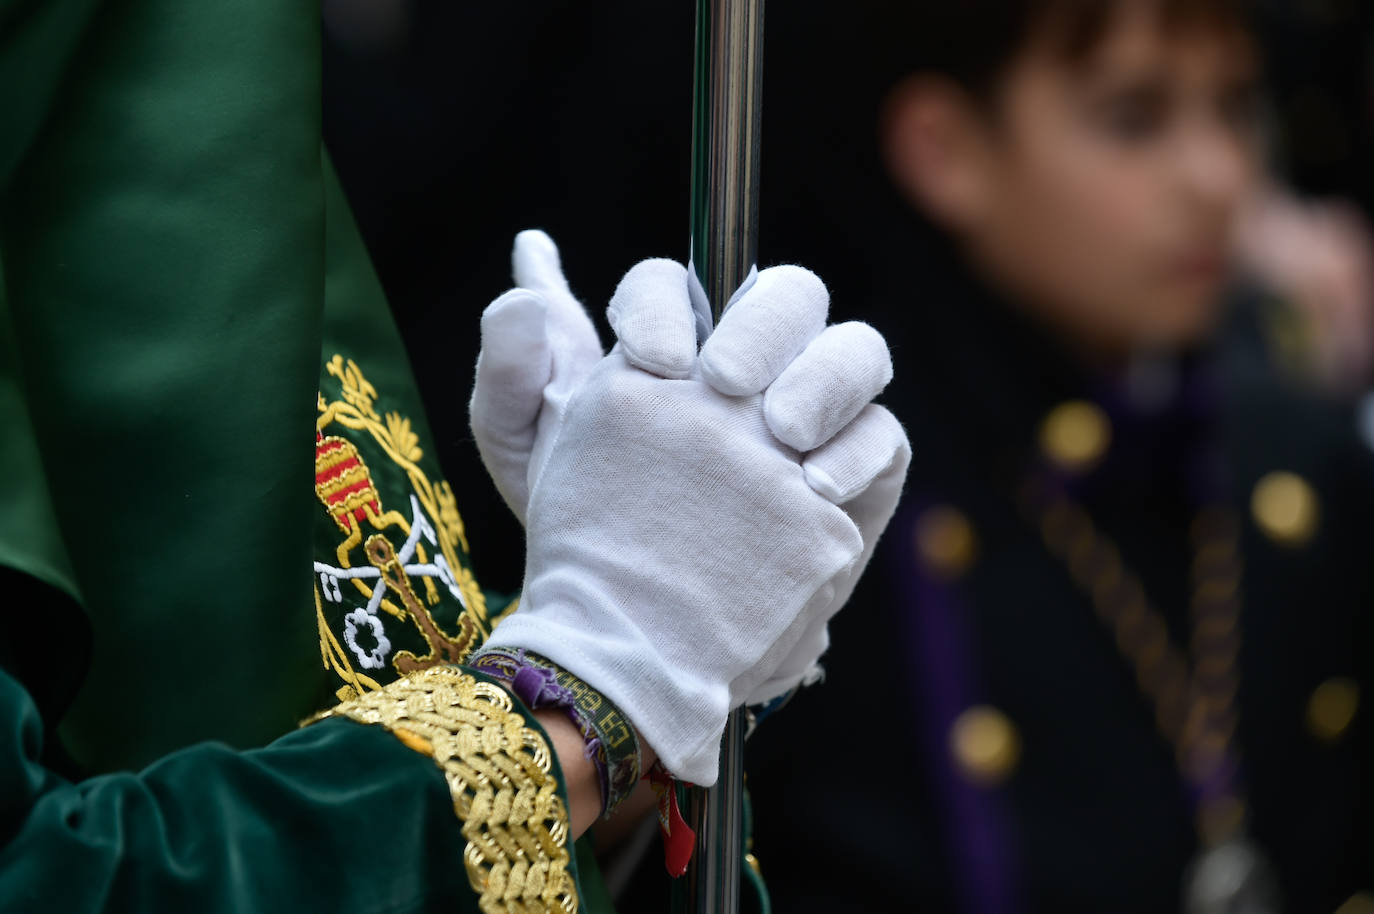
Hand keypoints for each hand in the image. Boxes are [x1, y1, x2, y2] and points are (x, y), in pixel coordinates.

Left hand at [481, 257, 909, 784]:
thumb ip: (515, 362)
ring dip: (825, 376)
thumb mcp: (521, 449)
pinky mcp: (852, 481)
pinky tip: (813, 487)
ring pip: (857, 351)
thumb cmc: (580, 529)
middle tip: (722, 383)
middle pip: (791, 293)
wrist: (639, 633)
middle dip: (764, 324)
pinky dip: (858, 451)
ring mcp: (807, 422)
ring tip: (778, 431)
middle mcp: (748, 370)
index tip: (644, 360)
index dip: (665, 302)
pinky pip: (885, 439)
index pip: (678, 282)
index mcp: (670, 346)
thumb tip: (529, 257)